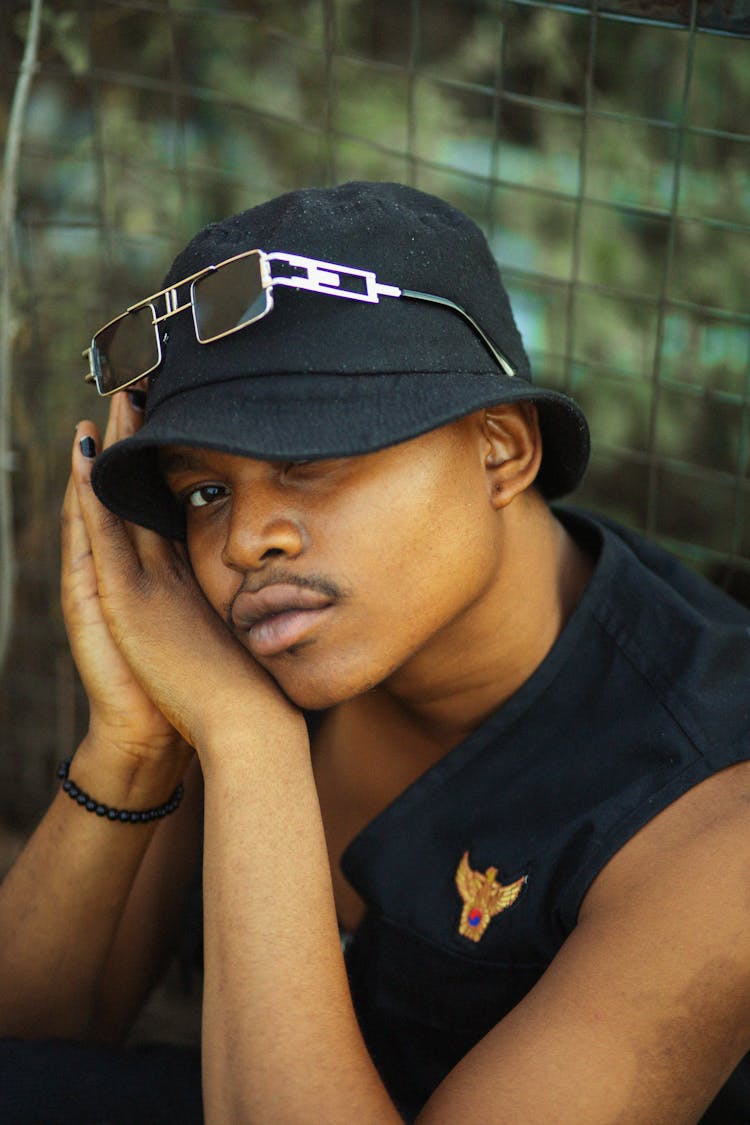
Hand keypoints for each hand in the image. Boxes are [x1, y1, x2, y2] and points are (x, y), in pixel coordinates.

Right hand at [65, 395, 302, 761]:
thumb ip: (256, 587)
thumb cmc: (255, 678)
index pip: (160, 505)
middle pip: (130, 494)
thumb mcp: (250, 621)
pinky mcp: (121, 603)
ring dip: (104, 454)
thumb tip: (295, 551)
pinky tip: (86, 453)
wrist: (233, 731)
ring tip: (105, 403)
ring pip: (107, 506)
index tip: (168, 411)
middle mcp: (147, 578)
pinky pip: (99, 535)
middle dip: (128, 443)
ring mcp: (129, 589)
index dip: (155, 460)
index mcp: (177, 580)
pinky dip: (90, 494)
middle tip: (130, 386)